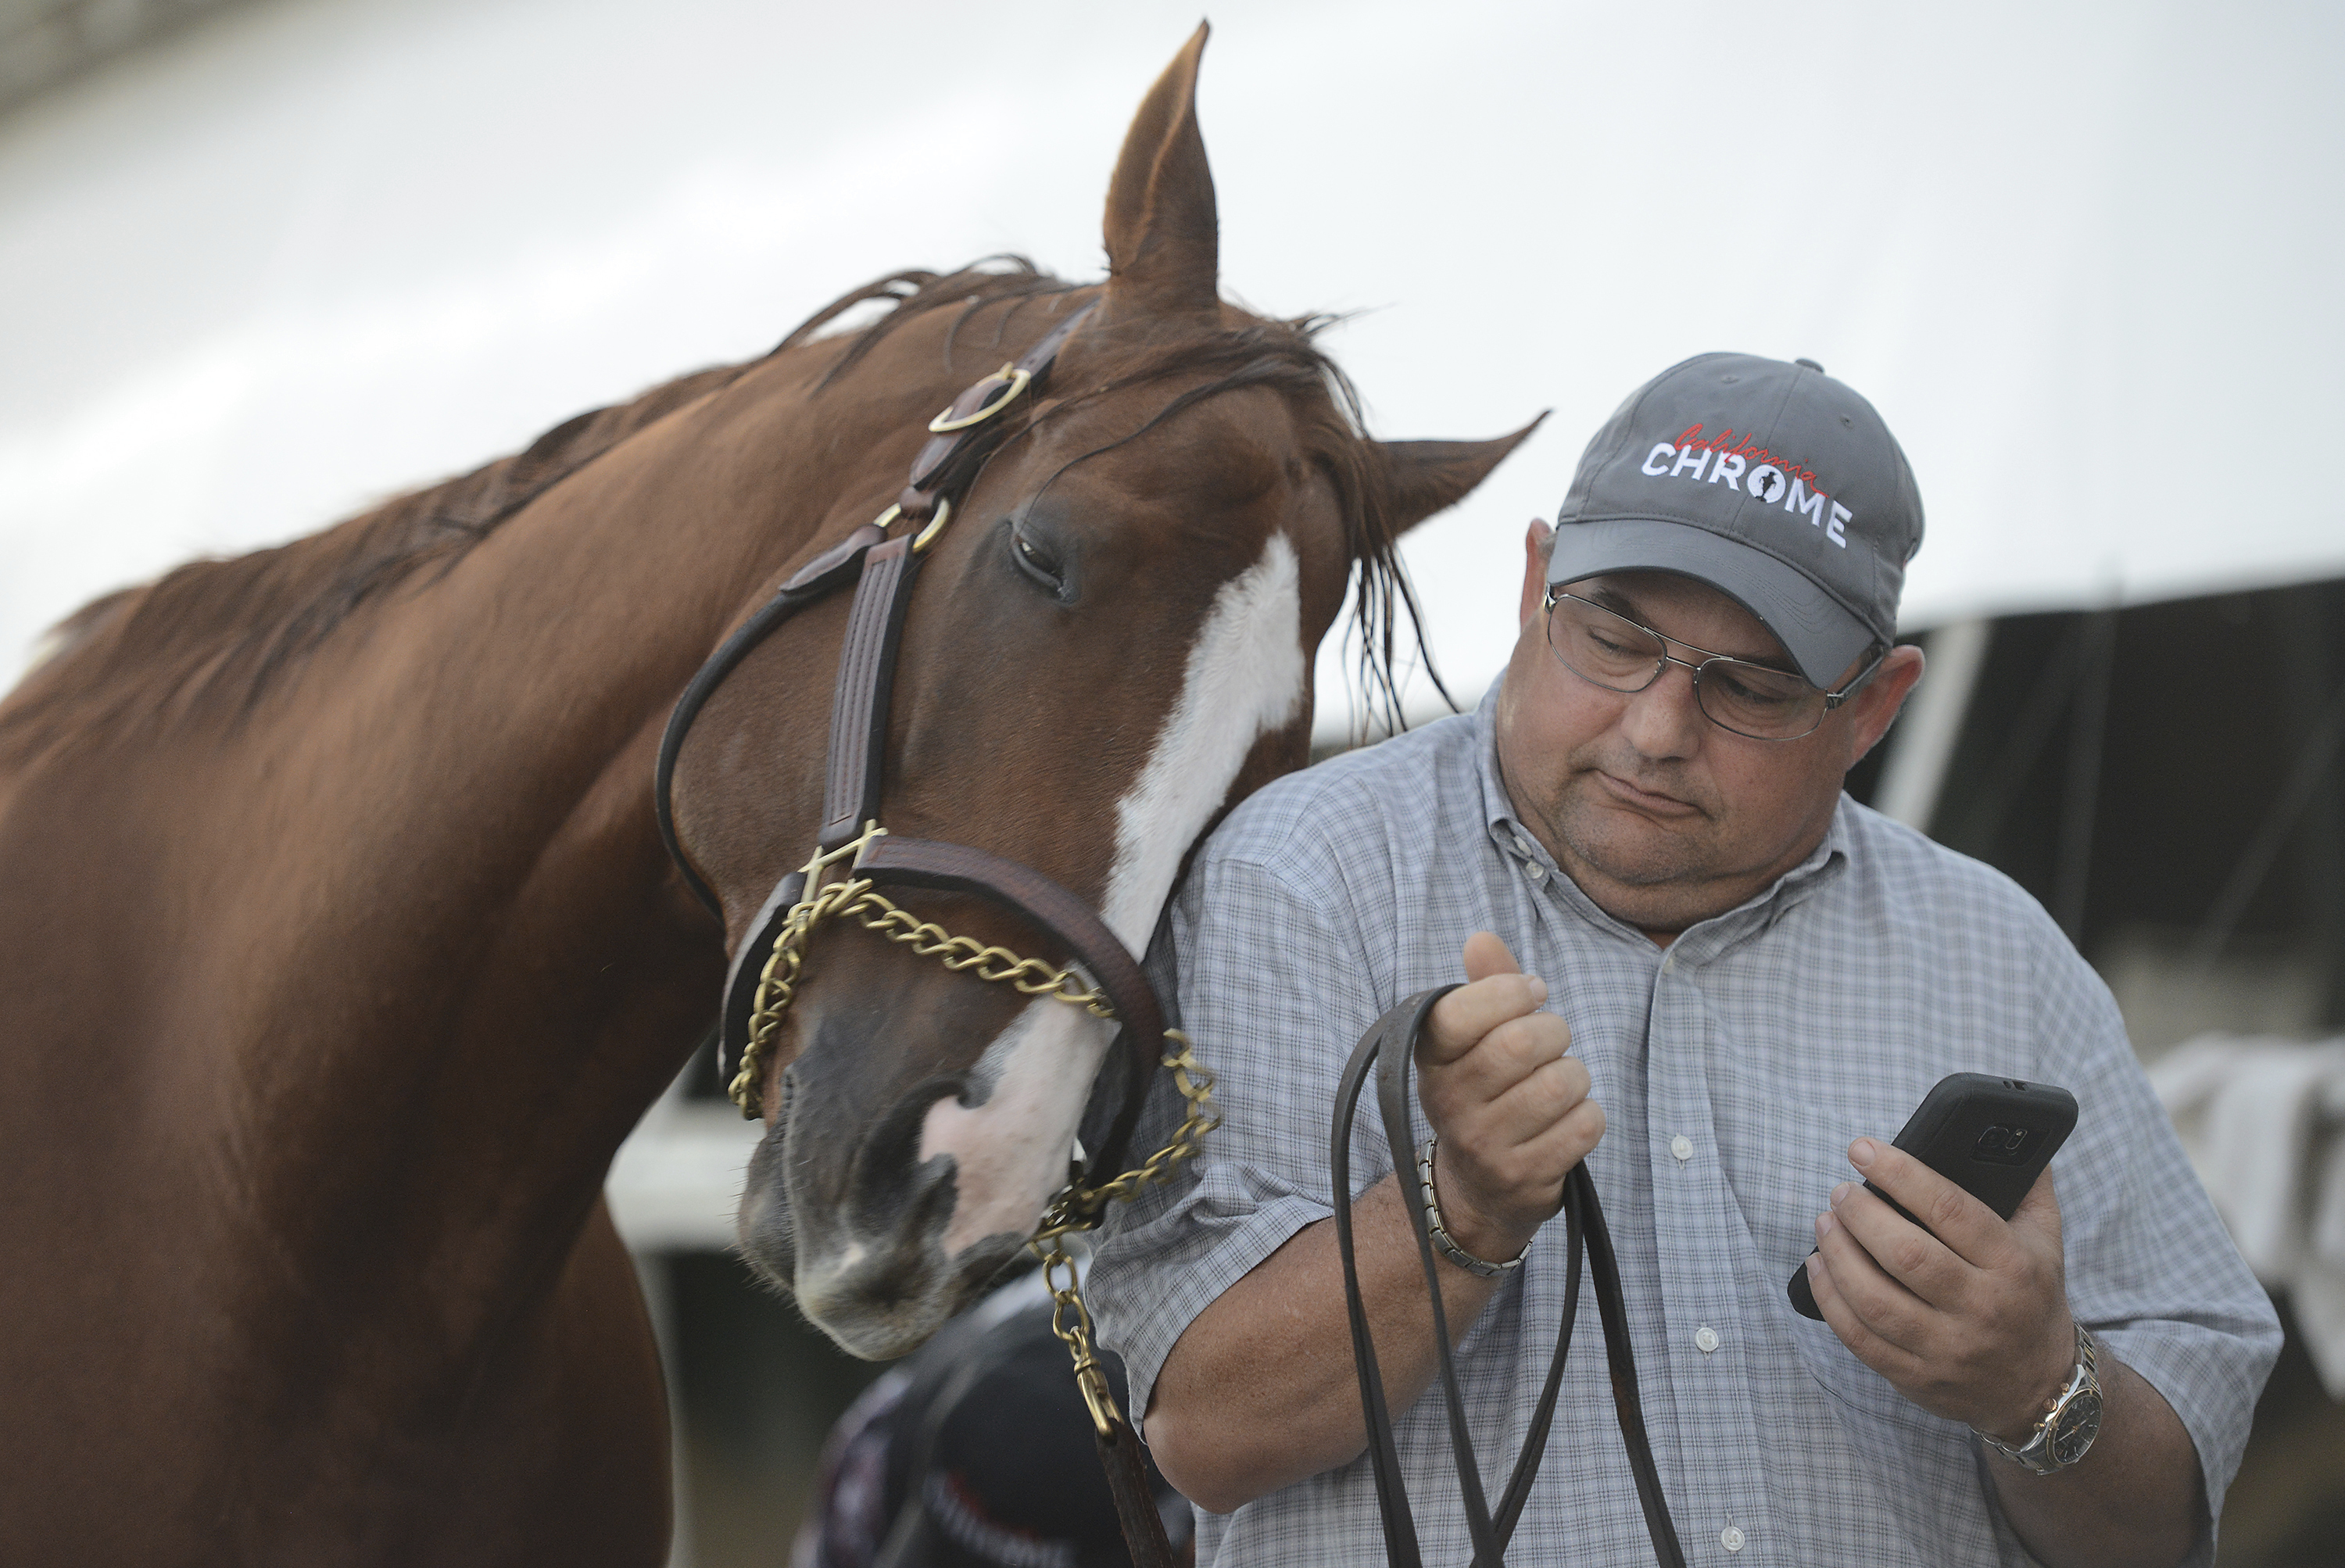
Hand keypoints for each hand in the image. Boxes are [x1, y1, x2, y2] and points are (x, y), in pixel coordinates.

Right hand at [1414, 932, 1603, 1263]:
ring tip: (1558, 1087)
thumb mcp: (1475, 1040)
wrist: (1477, 1190)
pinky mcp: (1523, 1177)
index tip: (1530, 995)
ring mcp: (1483, 1145)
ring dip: (1575, 1078)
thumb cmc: (1487, 1093)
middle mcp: (1447, 1102)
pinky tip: (1566, 1124)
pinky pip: (1585, 1126)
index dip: (1511, 992)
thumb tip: (1481, 938)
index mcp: (1431, 1059)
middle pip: (1524, 1042)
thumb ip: (1485, 985)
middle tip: (1551, 1046)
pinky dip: (1588, 1118)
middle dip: (1555, 1033)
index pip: (1464, 1010)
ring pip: (1561, 1084)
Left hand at [1805, 1138, 2076, 1439]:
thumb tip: (2005, 1128)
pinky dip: (1830, 1299)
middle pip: (1905, 1254)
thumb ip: (2028, 1185)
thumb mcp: (2046, 1241)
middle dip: (1860, 1214)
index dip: (1899, 1173)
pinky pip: (1860, 1339)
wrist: (2040, 1388)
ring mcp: (1948, 1348)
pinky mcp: (1917, 1377)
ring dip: (1838, 1254)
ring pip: (1875, 1299)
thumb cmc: (2031, 1298)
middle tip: (1840, 1192)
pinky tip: (1819, 1268)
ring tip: (1825, 1222)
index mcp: (2013, 1265)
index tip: (1862, 1149)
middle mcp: (1982, 1308)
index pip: (1949, 1209)